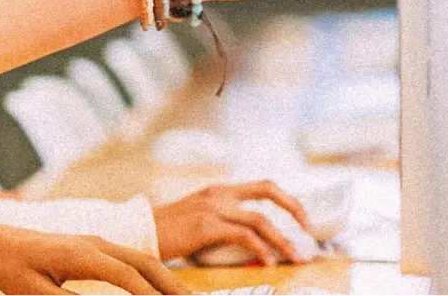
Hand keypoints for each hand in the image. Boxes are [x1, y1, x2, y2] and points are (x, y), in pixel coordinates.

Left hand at [0, 226, 187, 294]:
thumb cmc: (13, 270)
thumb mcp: (36, 293)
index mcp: (79, 253)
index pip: (125, 275)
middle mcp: (94, 243)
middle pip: (143, 262)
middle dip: (172, 285)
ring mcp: (97, 242)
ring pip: (142, 259)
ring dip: (168, 279)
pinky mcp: (97, 248)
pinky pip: (132, 260)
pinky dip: (153, 274)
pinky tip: (165, 290)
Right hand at [152, 181, 310, 263]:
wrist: (138, 231)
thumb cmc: (166, 231)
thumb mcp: (197, 219)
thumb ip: (222, 223)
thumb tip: (252, 243)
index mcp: (218, 191)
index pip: (262, 186)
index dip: (287, 200)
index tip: (302, 218)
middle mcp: (218, 194)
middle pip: (268, 191)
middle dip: (295, 208)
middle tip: (309, 229)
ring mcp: (212, 207)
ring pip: (261, 220)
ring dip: (283, 240)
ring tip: (295, 258)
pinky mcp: (206, 225)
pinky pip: (244, 235)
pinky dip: (261, 249)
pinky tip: (268, 261)